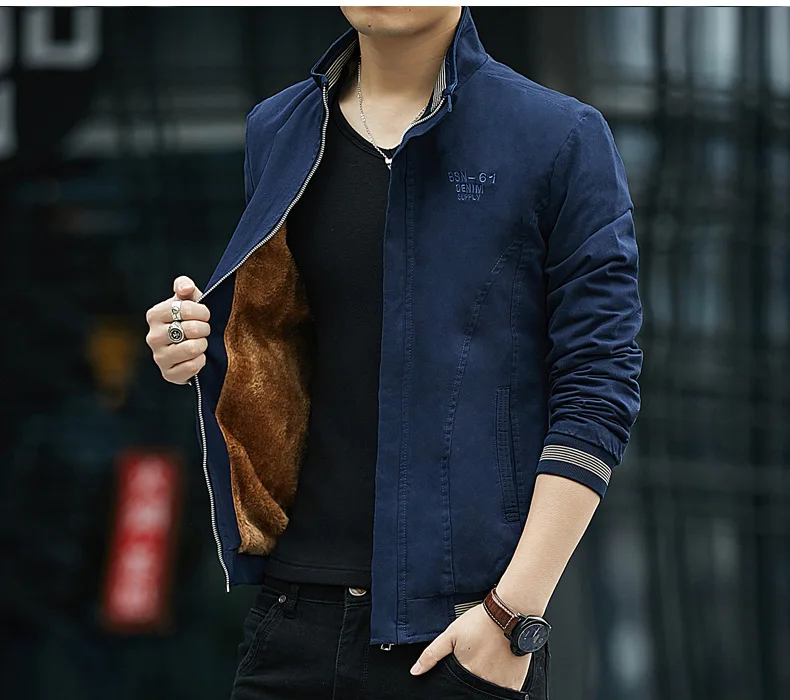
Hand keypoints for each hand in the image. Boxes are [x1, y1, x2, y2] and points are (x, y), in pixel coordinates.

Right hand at [146, 276, 210, 384]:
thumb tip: (186, 288)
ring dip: (203, 345)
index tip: (205, 315)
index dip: (202, 312)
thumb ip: (185, 287)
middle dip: (205, 329)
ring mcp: (159, 357)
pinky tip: (199, 358)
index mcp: (155, 315)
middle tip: (204, 331)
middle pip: (191, 329)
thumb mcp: (189, 300)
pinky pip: (192, 366)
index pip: (184, 309)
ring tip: (202, 343)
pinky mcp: (168, 374)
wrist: (190, 349)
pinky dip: (201, 361)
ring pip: (192, 348)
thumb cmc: (190, 320)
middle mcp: (153, 336)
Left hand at [410, 603, 530, 691]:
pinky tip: (499, 669)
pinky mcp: (516, 681)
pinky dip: (501, 684)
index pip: (457, 689)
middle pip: (473, 690)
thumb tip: (415, 671)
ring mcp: (502, 683)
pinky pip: (507, 692)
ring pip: (490, 692)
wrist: (509, 613)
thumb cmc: (480, 621)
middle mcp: (484, 680)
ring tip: (487, 663)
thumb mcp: (451, 634)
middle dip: (471, 681)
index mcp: (467, 672)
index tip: (462, 671)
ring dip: (486, 682)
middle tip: (477, 663)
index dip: (456, 683)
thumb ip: (432, 654)